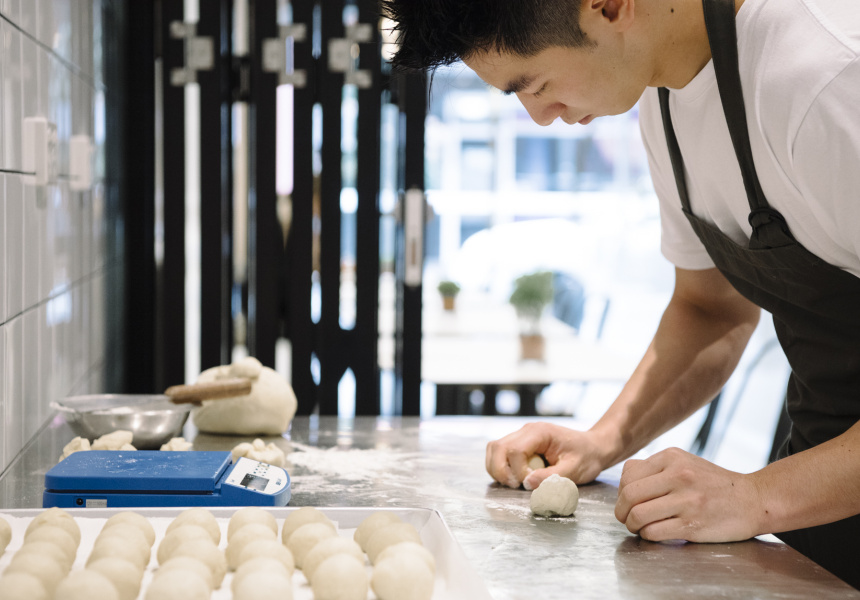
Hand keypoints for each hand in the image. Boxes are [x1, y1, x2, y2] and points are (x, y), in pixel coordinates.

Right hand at [485, 422, 606, 489]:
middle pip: (498, 447)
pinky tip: (514, 477)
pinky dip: (500, 466)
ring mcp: (521, 435)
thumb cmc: (587, 457)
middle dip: (501, 470)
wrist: (593, 447)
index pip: (515, 450)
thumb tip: (527, 483)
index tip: (531, 484)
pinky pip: (499, 453)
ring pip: (494, 448)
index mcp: (540, 432)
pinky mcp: (520, 444)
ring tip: (514, 482)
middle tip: (516, 486)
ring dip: (497, 468)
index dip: (518, 471)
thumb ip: (551, 477)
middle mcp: (526, 430)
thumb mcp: (574, 470)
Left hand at [615, 447, 762, 542]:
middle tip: (625, 518)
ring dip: (632, 525)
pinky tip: (653, 533)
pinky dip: (646, 535)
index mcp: (672, 457)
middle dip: (621, 511)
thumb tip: (624, 481)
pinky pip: (654, 532)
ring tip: (638, 527)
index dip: (620, 492)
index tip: (626, 501)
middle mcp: (678, 476)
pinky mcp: (692, 525)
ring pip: (638, 515)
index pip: (628, 474)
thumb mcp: (684, 462)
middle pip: (629, 495)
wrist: (753, 500)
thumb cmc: (714, 483)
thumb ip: (655, 468)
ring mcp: (686, 501)